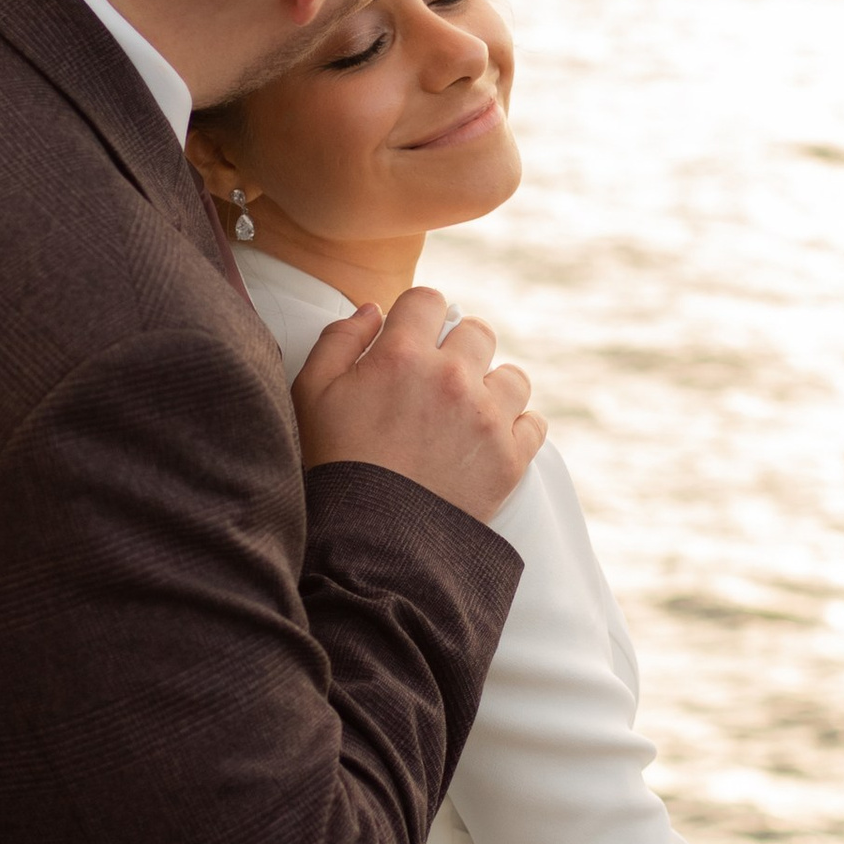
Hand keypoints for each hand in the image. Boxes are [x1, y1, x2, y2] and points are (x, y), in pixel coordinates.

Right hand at [293, 287, 545, 523]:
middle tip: (439, 379)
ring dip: (492, 388)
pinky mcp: (510, 458)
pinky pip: (533, 422)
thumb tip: (374, 311)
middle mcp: (451, 378)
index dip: (417, 316)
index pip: (428, 300)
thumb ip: (339, 339)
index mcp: (401, 355)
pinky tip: (487, 441)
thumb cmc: (334, 466)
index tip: (412, 339)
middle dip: (458, 348)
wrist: (367, 543)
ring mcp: (486, 418)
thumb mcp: (311, 394)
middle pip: (478, 331)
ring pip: (512, 376)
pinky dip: (515, 429)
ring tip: (466, 413)